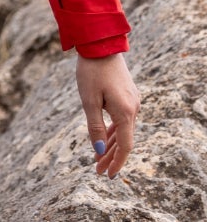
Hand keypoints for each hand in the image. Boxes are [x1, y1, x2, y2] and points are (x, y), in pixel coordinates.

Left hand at [75, 51, 140, 178]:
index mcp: (126, 112)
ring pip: (122, 130)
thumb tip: (99, 152)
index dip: (117, 162)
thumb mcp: (88, 101)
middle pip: (124, 140)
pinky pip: (121, 119)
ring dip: (110, 145)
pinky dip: (112, 131)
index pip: (125, 146)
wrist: (101, 46)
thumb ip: (94, 127)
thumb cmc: (92, 72)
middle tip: (98, 171)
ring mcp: (132, 102)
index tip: (109, 176)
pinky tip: (104, 139)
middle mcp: (133, 109)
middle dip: (111, 157)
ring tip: (97, 160)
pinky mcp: (127, 96)